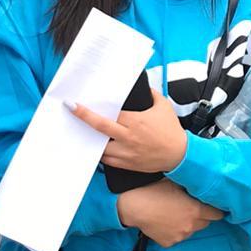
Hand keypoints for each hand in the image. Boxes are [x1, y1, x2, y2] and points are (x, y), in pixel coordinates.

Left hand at [70, 86, 187, 173]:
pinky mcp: (127, 164)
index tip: (79, 103)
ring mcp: (127, 152)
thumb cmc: (171, 130)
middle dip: (84, 117)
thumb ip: (151, 94)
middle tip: (71, 110)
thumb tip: (142, 87)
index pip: (111, 112)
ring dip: (90, 139)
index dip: (94, 108)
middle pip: (101, 127)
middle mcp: (129, 137)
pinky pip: (108, 160)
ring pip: (100, 147)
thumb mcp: (163, 106)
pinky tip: (95, 147)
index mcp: (136, 121)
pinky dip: (100, 154)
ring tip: (80, 132)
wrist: (180, 155)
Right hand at [116, 179, 221, 246]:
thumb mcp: (176, 183)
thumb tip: (201, 186)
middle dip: (201, 216)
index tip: (214, 207)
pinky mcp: (169, 242)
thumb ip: (192, 188)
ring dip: (188, 224)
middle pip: (205, 223)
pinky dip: (174, 231)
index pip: (217, 214)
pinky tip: (165, 221)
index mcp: (196, 210)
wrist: (134, 206)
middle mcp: (191, 226)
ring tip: (174, 213)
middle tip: (190, 207)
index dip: (216, 209)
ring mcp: (180, 236)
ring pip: (191, 230)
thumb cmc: (153, 190)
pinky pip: (177, 237)